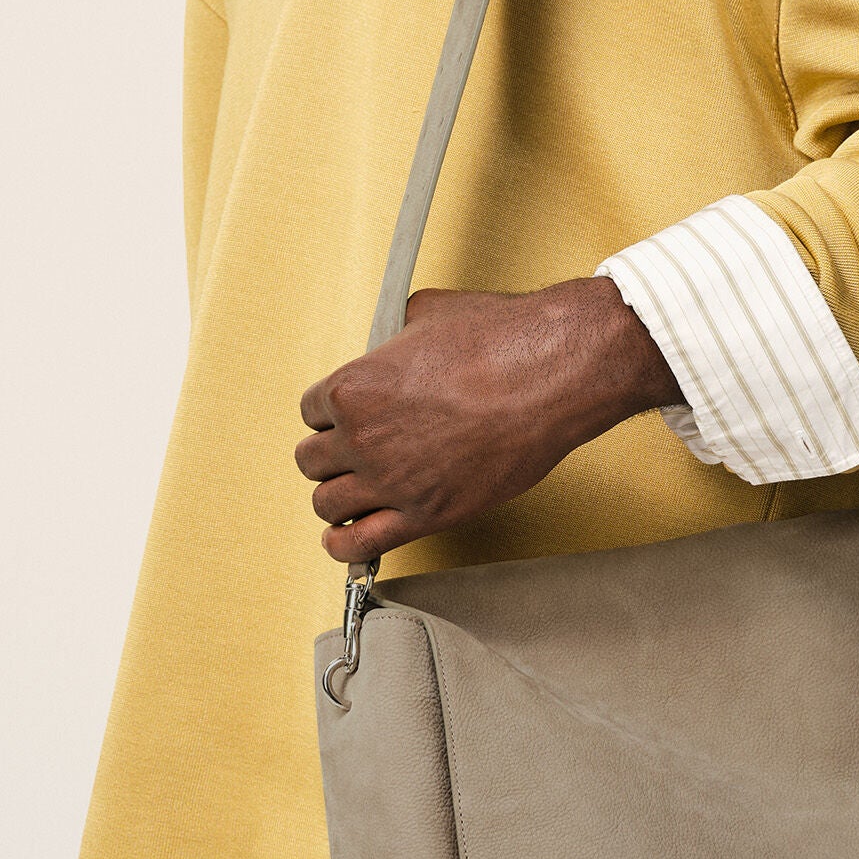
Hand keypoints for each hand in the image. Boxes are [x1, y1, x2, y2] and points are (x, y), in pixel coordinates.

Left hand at [295, 280, 675, 563]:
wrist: (549, 376)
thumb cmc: (498, 340)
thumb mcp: (428, 313)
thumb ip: (395, 336)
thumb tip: (394, 342)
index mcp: (354, 386)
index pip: (309, 410)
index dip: (329, 412)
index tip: (343, 418)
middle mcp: (362, 437)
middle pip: (311, 460)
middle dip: (330, 455)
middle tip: (351, 453)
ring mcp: (392, 481)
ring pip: (327, 505)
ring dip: (336, 499)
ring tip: (354, 493)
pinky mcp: (425, 515)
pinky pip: (360, 545)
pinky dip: (344, 545)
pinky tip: (346, 538)